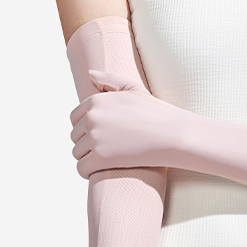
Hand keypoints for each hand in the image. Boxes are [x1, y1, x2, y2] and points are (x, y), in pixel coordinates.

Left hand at [69, 70, 183, 178]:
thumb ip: (110, 79)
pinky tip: (99, 171)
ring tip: (105, 159)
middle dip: (86, 143)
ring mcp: (95, 138)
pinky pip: (81, 169)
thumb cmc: (156, 112)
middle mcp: (92, 117)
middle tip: (106, 148)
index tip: (101, 134)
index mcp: (96, 101)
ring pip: (76, 153)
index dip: (85, 128)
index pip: (74, 118)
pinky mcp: (100, 158)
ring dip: (87, 158)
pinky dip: (87, 172)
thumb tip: (89, 74)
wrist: (172, 134)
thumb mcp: (134, 88)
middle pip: (74, 136)